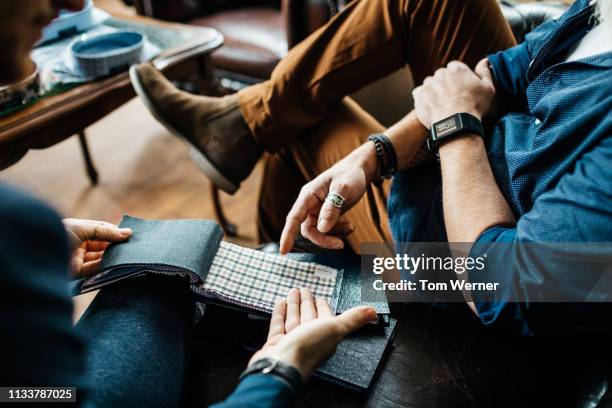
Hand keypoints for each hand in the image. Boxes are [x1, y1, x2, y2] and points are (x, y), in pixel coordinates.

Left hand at [63, 218, 131, 276]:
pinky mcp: (76, 272)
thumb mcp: (84, 228)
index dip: (115, 233)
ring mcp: (77, 258)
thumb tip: (128, 233)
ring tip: (127, 256)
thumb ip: (105, 231)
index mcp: (79, 230)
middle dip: (115, 246)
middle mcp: (79, 243)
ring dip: (112, 257)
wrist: (35, 252)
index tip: (130, 236)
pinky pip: (94, 269)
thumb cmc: (58, 233)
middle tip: (132, 248)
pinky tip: (115, 264)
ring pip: (100, 257)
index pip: (101, 230)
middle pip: (102, 245)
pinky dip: (105, 267)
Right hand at [249, 288, 377, 379]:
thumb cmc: (308, 350)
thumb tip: (373, 312)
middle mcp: (309, 339)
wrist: (282, 366)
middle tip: (303, 289)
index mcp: (325, 336)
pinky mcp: (277, 342)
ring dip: (294, 305)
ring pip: (294, 318)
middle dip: (307, 302)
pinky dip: (280, 313)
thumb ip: (353, 319)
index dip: (322, 306)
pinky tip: (280, 303)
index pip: (325, 317)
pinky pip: (279, 324)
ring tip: (292, 292)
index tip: (320, 297)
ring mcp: (292, 341)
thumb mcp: (335, 328)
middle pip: (308, 315)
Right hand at [279, 143, 377, 253]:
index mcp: (308, 195)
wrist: (359, 170)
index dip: (287, 235)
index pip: (293, 218)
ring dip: (334, 235)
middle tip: (341, 245)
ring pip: (318, 232)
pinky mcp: (326, 215)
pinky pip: (328, 230)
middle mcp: (309, 204)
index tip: (283, 252)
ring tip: (351, 227)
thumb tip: (322, 228)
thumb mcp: (343, 188)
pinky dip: (339, 232)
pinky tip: (350, 227)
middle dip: (323, 239)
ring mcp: (317, 210)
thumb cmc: (350, 175)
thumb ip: (332, 207)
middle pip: (308, 230)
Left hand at [412, 59, 495, 128]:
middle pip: (442, 75)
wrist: (455, 125)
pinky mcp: (418, 96)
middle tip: (453, 98)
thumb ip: (485, 72)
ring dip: (435, 91)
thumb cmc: (474, 107)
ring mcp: (427, 84)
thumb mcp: (488, 88)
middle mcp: (440, 73)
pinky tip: (433, 107)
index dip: (459, 78)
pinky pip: (420, 94)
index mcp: (456, 68)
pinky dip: (424, 99)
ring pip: (430, 84)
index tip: (461, 89)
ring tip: (443, 104)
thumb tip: (484, 61)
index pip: (455, 68)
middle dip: (446, 84)